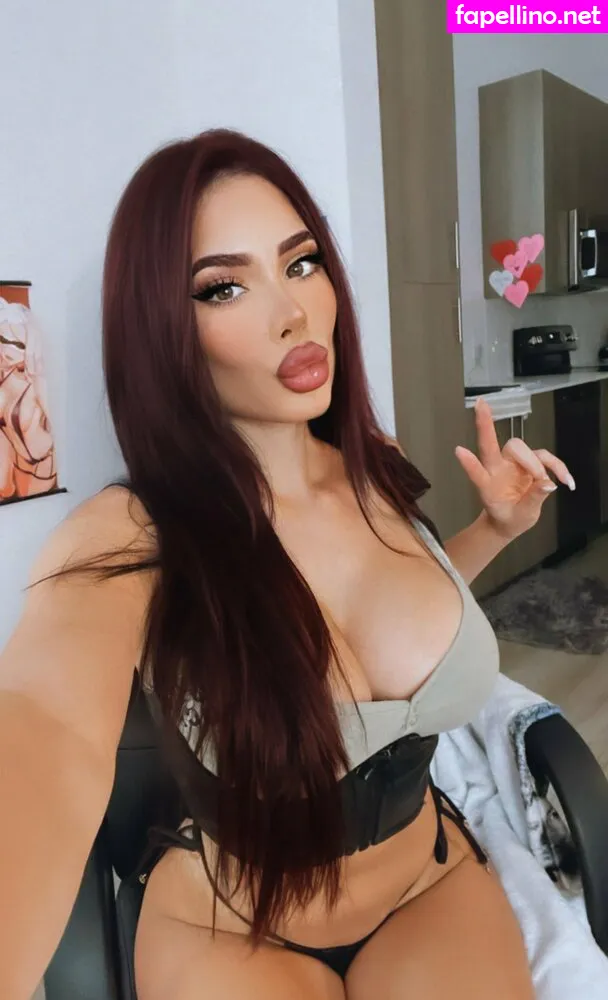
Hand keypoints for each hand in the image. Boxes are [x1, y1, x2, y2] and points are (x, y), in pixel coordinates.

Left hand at [455, 398, 574, 540]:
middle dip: (486, 428)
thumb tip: (547, 483)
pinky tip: (566, 481)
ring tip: (547, 484)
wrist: (510, 520)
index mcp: (487, 485)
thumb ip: (532, 500)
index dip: (469, 463)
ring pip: (520, 448)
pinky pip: (543, 456)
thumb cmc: (509, 518)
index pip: (476, 472)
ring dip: (536, 464)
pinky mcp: (529, 462)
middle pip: (492, 445)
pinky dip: (556, 466)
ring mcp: (512, 463)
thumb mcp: (521, 517)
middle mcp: (496, 469)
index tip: (458, 451)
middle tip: (523, 462)